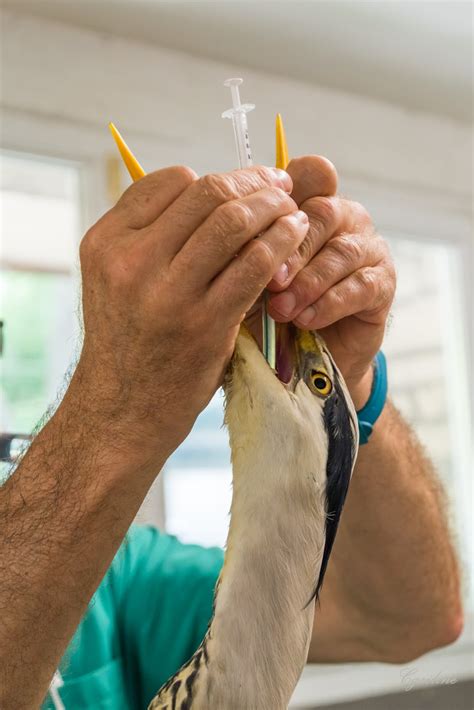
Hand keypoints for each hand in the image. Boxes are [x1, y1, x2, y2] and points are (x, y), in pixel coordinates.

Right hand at [73, 165, 307, 467]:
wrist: (123, 410)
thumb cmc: (129, 342)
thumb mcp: (118, 281)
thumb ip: (151, 237)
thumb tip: (212, 194)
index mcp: (106, 243)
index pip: (169, 181)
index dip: (215, 176)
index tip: (243, 182)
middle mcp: (131, 262)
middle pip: (206, 193)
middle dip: (252, 181)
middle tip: (279, 184)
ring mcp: (168, 294)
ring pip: (233, 222)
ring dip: (273, 207)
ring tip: (292, 209)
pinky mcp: (205, 325)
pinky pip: (254, 265)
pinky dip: (281, 243)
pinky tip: (294, 238)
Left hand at [265, 156, 395, 407]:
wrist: (304, 356)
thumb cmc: (274, 305)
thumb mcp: (251, 275)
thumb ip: (245, 244)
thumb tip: (217, 216)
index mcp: (311, 203)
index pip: (310, 174)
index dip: (288, 190)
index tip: (261, 218)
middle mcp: (345, 218)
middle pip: (323, 213)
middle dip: (292, 248)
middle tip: (269, 280)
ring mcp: (368, 249)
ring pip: (342, 251)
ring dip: (309, 281)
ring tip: (282, 309)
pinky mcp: (383, 284)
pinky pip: (361, 286)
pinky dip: (330, 303)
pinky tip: (306, 320)